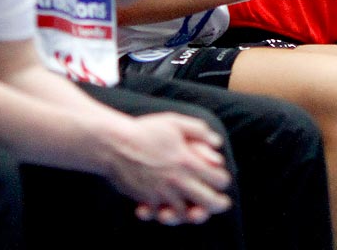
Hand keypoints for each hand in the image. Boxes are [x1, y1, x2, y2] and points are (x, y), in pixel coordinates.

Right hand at [104, 113, 231, 224]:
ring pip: (184, 213)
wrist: (114, 144)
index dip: (222, 181)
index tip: (221, 181)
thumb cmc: (146, 131)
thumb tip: (217, 143)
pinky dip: (163, 214)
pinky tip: (166, 210)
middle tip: (220, 204)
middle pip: (207, 202)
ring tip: (195, 211)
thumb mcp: (176, 122)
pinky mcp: (145, 199)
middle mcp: (178, 181)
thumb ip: (200, 130)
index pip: (218, 180)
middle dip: (217, 204)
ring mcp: (161, 193)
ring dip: (191, 214)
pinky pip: (158, 214)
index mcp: (188, 163)